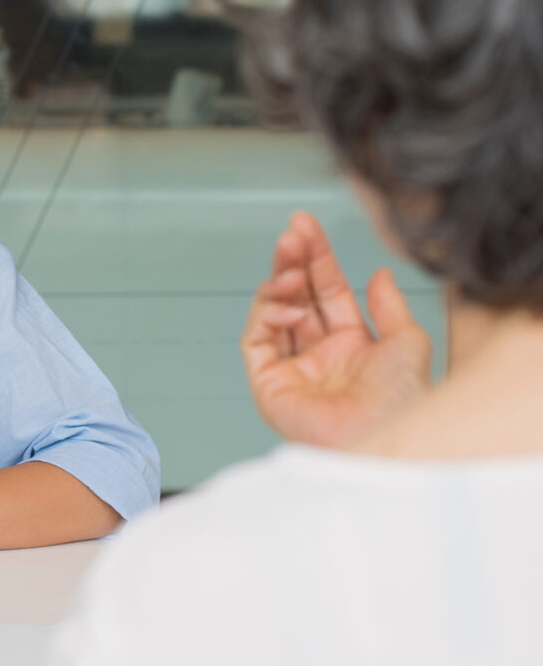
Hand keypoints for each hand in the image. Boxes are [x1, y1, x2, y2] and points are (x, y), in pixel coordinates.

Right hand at [240, 212, 432, 447]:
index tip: (306, 225)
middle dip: (292, 262)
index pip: (328, 292)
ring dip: (280, 284)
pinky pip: (257, 340)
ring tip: (292, 271)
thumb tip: (380, 274)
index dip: (318, 257)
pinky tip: (290, 307)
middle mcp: (319, 355)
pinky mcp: (268, 383)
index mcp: (352, 346)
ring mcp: (292, 368)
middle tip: (292, 234)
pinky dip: (267, 315)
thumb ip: (390, 305)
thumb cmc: (401, 404)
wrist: (382, 440)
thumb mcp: (408, 342)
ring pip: (273, 312)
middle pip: (298, 296)